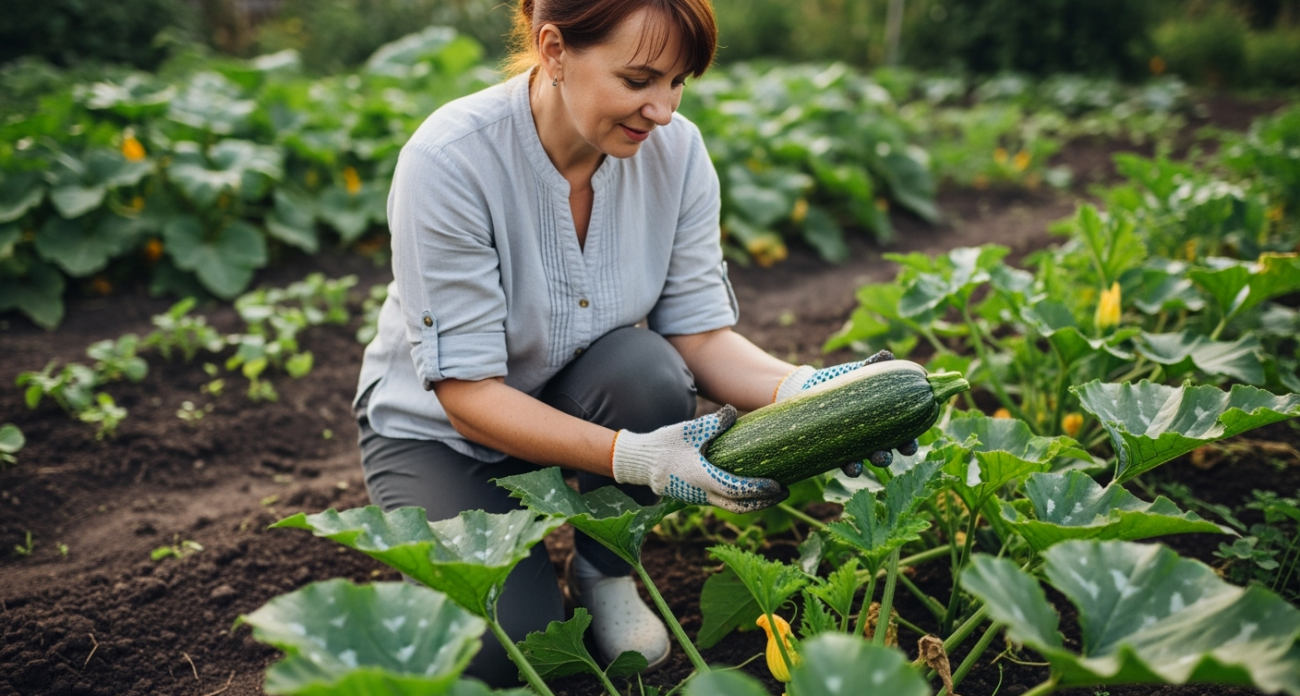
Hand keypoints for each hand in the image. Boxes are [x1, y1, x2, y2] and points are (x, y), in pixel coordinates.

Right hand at [611, 405, 788, 512]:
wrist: (640, 463)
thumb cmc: (665, 445)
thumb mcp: (688, 430)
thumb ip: (713, 424)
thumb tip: (734, 412)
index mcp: (702, 478)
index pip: (737, 490)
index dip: (760, 489)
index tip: (778, 484)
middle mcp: (702, 494)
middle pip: (740, 506)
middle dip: (764, 502)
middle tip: (784, 491)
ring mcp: (699, 498)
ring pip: (732, 507)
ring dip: (754, 503)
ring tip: (772, 492)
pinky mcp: (697, 496)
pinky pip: (724, 502)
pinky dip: (740, 499)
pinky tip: (749, 488)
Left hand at [775, 351, 904, 473]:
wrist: (814, 390)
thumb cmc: (847, 382)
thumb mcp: (860, 374)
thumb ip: (874, 365)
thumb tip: (886, 355)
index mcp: (886, 420)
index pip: (905, 434)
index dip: (910, 442)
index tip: (910, 445)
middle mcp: (875, 437)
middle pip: (891, 450)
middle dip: (897, 452)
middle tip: (897, 451)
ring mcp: (858, 445)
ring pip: (873, 459)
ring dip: (880, 461)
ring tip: (878, 458)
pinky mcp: (839, 450)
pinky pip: (849, 465)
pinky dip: (853, 468)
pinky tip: (853, 467)